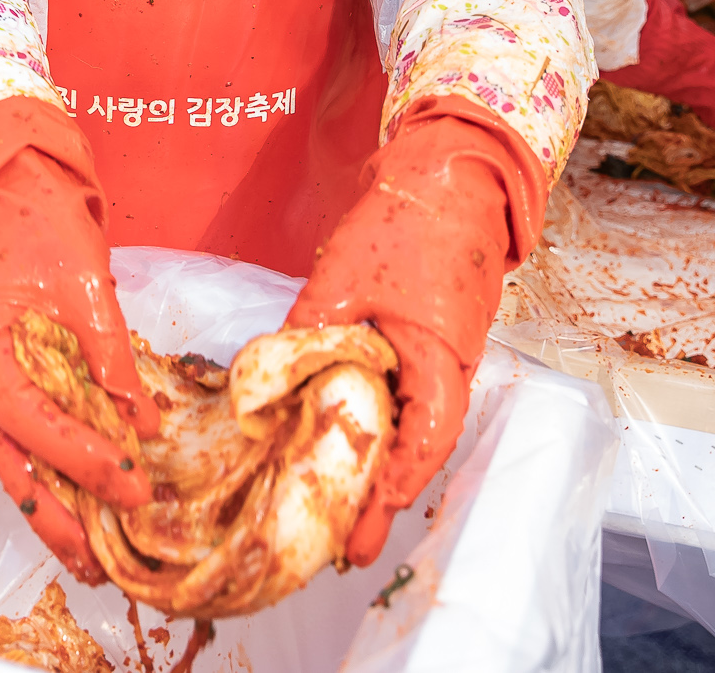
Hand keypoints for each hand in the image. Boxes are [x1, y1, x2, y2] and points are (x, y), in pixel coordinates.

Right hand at [0, 140, 154, 581]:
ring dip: (52, 508)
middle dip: (51, 513)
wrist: (21, 193)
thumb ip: (108, 350)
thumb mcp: (84, 280)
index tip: (124, 480)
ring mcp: (1, 379)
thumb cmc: (43, 227)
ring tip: (90, 559)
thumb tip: (138, 419)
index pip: (25, 416)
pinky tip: (90, 506)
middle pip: (9, 458)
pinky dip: (60, 476)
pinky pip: (36, 440)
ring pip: (17, 459)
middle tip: (96, 561)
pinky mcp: (24, 380)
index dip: (72, 454)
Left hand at [287, 115, 521, 566]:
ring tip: (340, 506)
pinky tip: (344, 434)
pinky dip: (380, 421)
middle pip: (417, 446)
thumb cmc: (406, 217)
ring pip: (412, 423)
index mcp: (440, 355)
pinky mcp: (431, 336)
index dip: (391, 488)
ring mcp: (444, 351)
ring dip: (378, 462)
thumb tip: (263, 379)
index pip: (423, 442)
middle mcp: (450, 364)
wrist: (452, 167)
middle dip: (380, 496)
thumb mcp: (343, 274)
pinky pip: (408, 393)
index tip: (360, 528)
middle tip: (346, 547)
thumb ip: (307, 330)